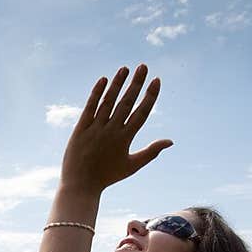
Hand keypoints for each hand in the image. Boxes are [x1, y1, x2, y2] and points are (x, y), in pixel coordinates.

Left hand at [61, 63, 172, 195]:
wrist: (81, 185)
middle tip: (143, 66)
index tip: (157, 80)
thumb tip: (171, 141)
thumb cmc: (108, 176)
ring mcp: (95, 128)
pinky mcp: (81, 128)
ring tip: (125, 68)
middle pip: (126, 103)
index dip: (150, 96)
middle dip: (136, 83)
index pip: (141, 113)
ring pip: (108, 101)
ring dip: (117, 84)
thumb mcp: (132, 166)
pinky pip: (90, 107)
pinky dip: (96, 93)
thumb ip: (151, 152)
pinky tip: (103, 79)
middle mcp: (111, 131)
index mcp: (125, 139)